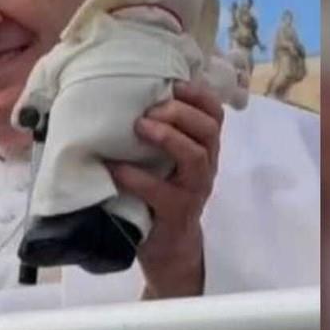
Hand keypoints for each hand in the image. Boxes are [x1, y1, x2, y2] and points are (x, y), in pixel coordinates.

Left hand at [107, 81, 223, 298]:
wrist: (166, 247)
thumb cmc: (159, 194)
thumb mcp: (162, 161)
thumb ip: (155, 135)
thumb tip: (121, 99)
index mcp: (203, 149)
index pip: (214, 114)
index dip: (198, 95)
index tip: (173, 82)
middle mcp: (205, 167)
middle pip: (208, 130)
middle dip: (180, 112)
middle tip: (149, 110)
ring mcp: (193, 191)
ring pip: (196, 157)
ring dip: (168, 136)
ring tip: (139, 127)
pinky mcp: (176, 214)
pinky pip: (162, 192)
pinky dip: (137, 177)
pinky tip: (116, 169)